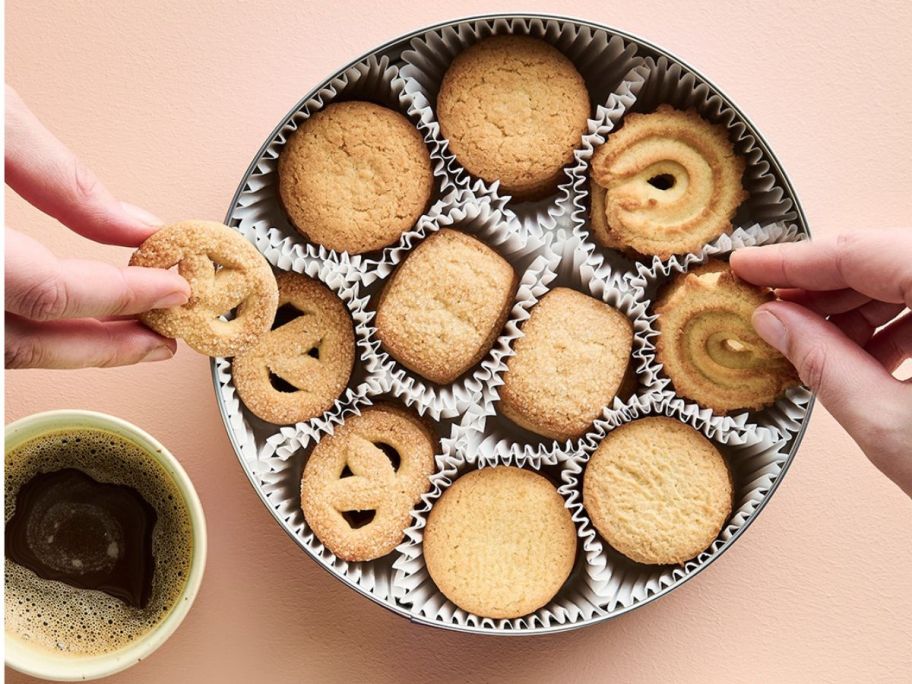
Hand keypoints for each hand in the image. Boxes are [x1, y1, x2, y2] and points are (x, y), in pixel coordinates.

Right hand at [5, 85, 188, 368]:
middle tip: (164, 341)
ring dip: (68, 349)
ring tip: (131, 337)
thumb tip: (136, 226)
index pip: (49, 293)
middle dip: (105, 348)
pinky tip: (65, 320)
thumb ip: (66, 182)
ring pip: (0, 349)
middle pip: (22, 345)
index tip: (175, 292)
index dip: (124, 298)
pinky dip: (27, 331)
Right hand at [730, 231, 911, 496]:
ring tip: (815, 346)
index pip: (862, 252)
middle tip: (771, 312)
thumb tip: (774, 321)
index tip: (748, 265)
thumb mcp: (892, 426)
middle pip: (888, 259)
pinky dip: (900, 322)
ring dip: (859, 308)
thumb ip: (823, 362)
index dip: (793, 260)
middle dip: (822, 288)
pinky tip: (869, 358)